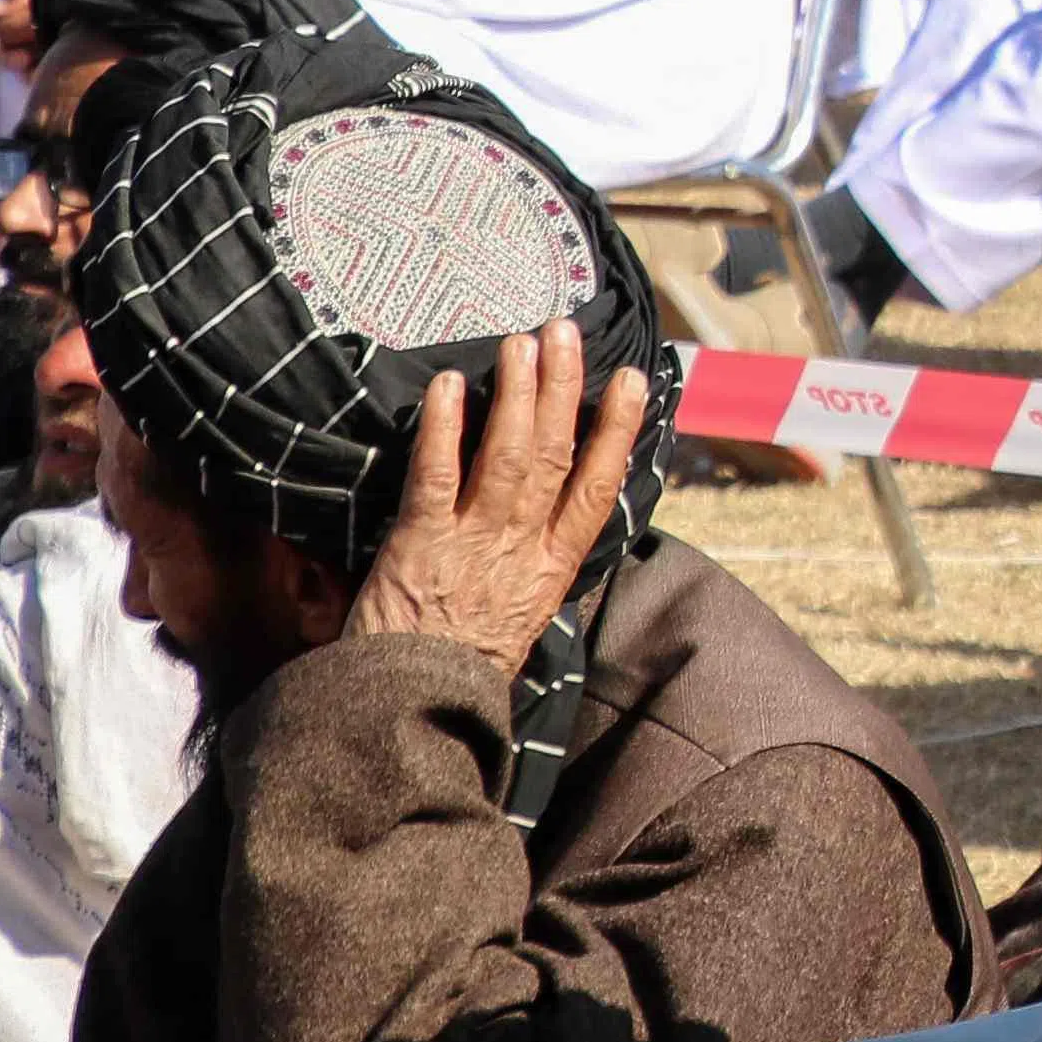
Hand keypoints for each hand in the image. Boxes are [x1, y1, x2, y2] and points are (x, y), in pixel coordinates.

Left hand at [341, 327, 651, 677]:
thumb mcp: (517, 621)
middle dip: (563, 387)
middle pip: (553, 454)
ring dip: (516, 393)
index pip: (597, 487)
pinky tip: (449, 386)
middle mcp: (520, 547)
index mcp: (552, 567)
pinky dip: (444, 427)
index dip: (618, 429)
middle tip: (566, 333)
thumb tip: (540, 531)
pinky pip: (436, 474)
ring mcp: (472, 541)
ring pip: (506, 454)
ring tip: (522, 343)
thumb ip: (528, 571)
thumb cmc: (458, 668)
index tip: (631, 382)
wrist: (410, 708)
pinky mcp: (418, 542)